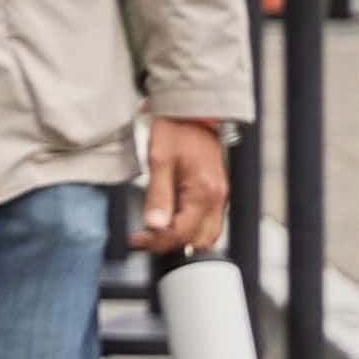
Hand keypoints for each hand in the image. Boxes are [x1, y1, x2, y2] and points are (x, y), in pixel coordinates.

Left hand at [143, 112, 232, 261]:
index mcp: (204, 191)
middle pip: (198, 240)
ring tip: (156, 231)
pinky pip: (209, 222)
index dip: (157, 242)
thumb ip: (157, 196)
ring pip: (207, 235)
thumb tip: (154, 225)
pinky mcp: (217, 194)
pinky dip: (191, 228)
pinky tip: (171, 221)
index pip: (182, 233)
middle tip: (144, 237)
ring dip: (182, 239)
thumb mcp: (158, 161)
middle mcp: (217, 197)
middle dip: (170, 244)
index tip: (137, 240)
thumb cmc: (175, 131)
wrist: (192, 114)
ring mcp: (220, 196)